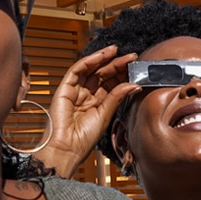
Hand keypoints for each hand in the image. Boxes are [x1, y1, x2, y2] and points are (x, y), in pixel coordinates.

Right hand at [40, 45, 140, 175]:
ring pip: (90, 70)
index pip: (111, 83)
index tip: (135, 66)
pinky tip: (101, 56)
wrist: (67, 148)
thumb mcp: (106, 115)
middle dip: (116, 64)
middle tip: (131, 57)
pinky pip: (76, 71)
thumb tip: (134, 84)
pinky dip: (88, 61)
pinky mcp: (64, 89)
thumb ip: (117, 97)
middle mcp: (86, 95)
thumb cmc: (84, 139)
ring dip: (103, 58)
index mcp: (97, 103)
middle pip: (102, 75)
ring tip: (117, 51)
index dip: (122, 74)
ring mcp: (75, 91)